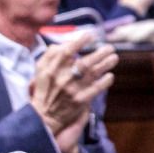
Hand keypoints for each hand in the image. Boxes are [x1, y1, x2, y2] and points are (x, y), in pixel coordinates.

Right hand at [29, 33, 117, 152]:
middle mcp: (61, 78)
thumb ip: (49, 56)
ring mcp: (72, 90)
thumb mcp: (39, 71)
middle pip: (84, 62)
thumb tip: (62, 44)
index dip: (79, 42)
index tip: (90, 35)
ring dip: (106, 64)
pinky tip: (110, 76)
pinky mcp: (80, 101)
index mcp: (50, 69)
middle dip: (99, 53)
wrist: (44, 117)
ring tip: (114, 57)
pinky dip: (104, 81)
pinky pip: (96, 89)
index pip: (66, 52)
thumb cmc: (43, 90)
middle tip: (110, 47)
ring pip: (92, 73)